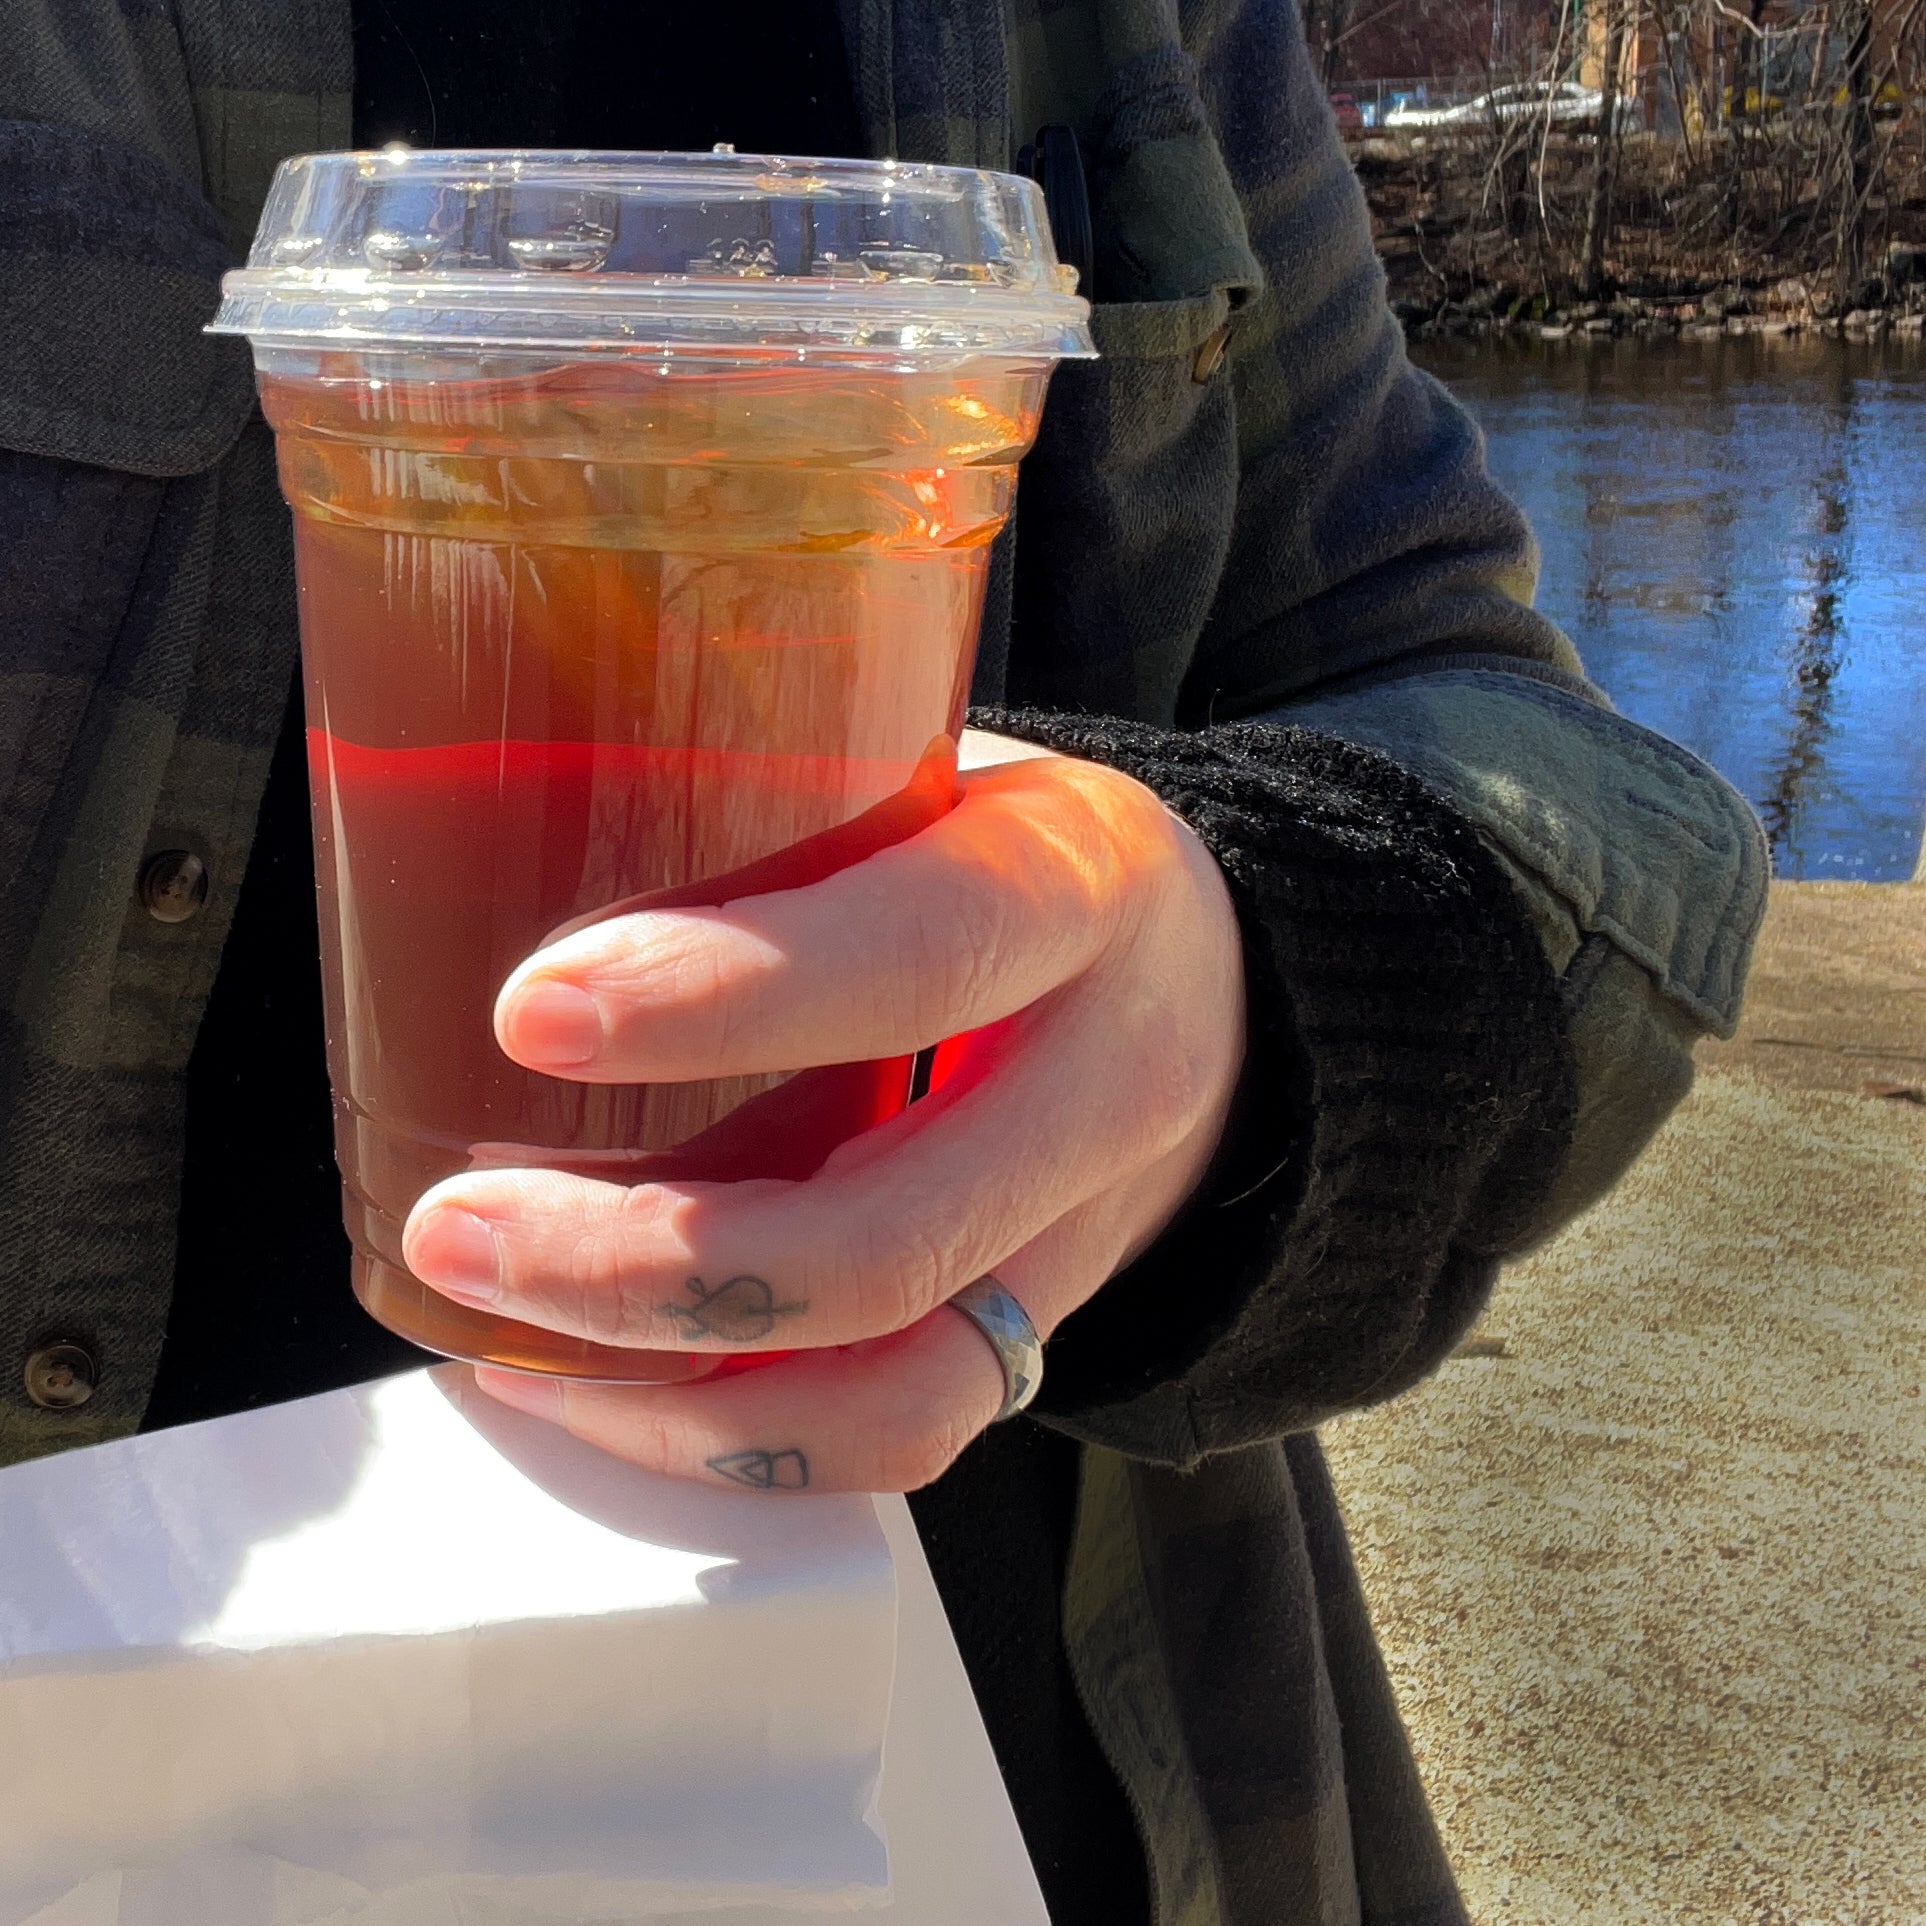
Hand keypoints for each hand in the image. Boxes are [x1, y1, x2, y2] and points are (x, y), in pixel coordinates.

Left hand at [406, 730, 1244, 1492]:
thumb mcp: (932, 778)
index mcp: (1079, 888)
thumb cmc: (1008, 856)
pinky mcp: (1036, 1327)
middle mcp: (1105, 1083)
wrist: (1201, 984)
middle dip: (648, 1262)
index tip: (536, 1012)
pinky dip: (724, 1440)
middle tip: (461, 1228)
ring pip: (895, 1381)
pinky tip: (587, 1384)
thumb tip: (495, 847)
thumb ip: (780, 816)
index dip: (731, 995)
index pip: (922, 955)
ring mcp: (1079, 1235)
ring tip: (497, 1338)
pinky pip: (895, 1432)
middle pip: (889, 1235)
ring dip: (671, 1393)